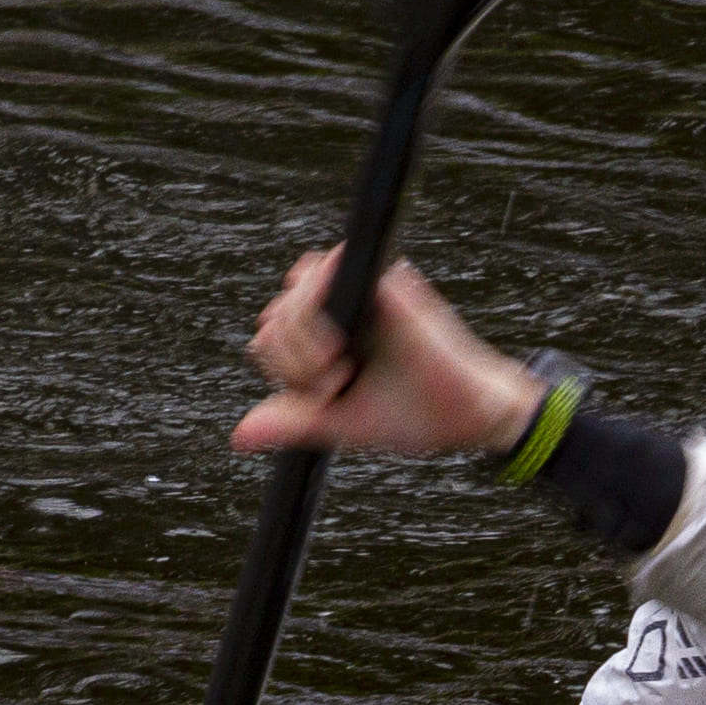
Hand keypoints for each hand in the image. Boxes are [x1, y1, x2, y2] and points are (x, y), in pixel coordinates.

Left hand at [232, 249, 545, 461]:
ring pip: (296, 287)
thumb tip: (238, 436)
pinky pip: (333, 267)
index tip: (326, 395)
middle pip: (276, 312)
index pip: (271, 335)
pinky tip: (345, 351)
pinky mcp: (388, 284)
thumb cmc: (413, 415)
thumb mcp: (341, 422)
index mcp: (329, 336)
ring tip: (339, 369)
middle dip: (291, 359)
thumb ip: (292, 420)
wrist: (467, 415)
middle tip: (333, 383)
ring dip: (302, 337)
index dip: (283, 369)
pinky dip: (324, 308)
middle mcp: (344, 308)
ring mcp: (366, 292)